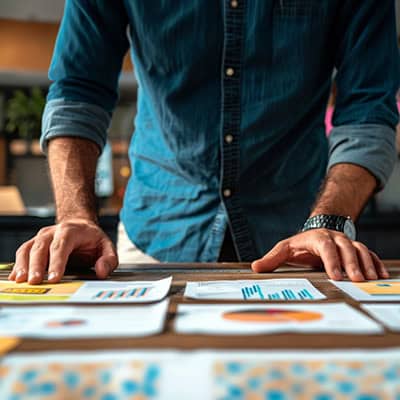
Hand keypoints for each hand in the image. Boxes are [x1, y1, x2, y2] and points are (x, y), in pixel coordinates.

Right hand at [8, 219, 117, 283]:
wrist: (80, 227)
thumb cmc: (92, 239)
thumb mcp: (107, 247)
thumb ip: (108, 260)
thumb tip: (101, 272)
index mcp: (71, 231)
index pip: (62, 245)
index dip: (57, 261)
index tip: (54, 278)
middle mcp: (53, 232)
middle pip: (41, 247)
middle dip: (37, 265)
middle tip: (35, 282)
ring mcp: (41, 238)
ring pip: (28, 249)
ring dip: (23, 265)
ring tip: (21, 281)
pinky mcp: (33, 245)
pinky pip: (22, 253)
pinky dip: (18, 265)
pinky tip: (15, 278)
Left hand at [251, 229, 388, 281]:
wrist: (316, 232)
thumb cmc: (299, 244)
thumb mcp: (284, 249)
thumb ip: (272, 259)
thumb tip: (255, 267)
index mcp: (316, 238)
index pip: (325, 246)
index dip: (331, 260)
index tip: (335, 276)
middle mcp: (334, 238)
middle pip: (345, 248)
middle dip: (352, 264)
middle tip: (357, 280)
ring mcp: (346, 242)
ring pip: (359, 250)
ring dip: (366, 264)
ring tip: (371, 280)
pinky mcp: (355, 248)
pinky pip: (368, 253)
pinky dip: (375, 263)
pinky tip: (381, 275)